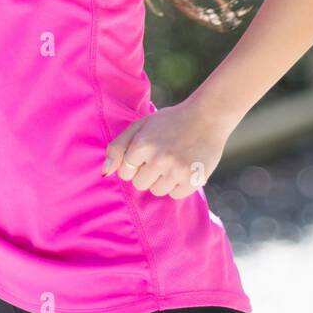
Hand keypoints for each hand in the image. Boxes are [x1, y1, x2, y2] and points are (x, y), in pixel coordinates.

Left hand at [101, 100, 230, 198]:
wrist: (207, 117)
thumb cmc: (170, 122)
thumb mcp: (141, 126)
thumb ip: (118, 147)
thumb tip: (104, 173)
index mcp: (142, 144)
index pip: (125, 172)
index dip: (135, 164)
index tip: (147, 154)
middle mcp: (158, 158)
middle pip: (140, 184)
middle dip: (147, 173)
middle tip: (162, 157)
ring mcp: (176, 170)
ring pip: (157, 191)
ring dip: (163, 180)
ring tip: (173, 162)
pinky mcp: (193, 179)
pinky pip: (176, 195)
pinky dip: (179, 185)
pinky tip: (185, 168)